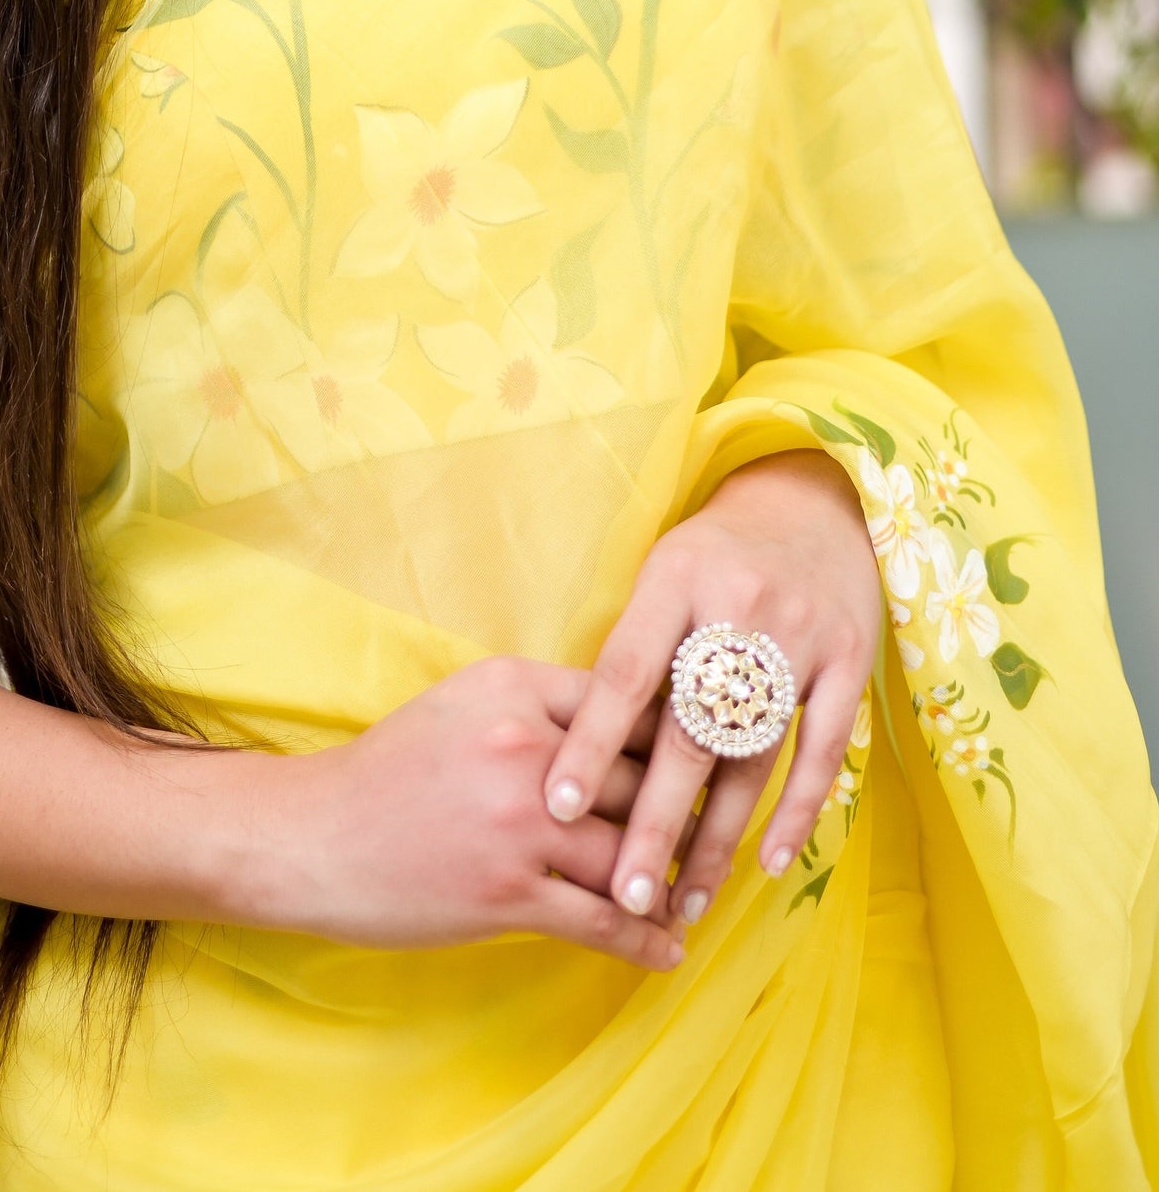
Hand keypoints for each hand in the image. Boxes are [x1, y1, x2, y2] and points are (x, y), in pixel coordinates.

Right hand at [250, 654, 682, 968]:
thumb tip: (618, 726)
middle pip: (641, 778)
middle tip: (717, 840)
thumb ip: (535, 706)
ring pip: (631, 854)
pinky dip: (645, 942)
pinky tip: (668, 953)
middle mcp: (523, 745)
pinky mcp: (507, 892)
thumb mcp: (459, 705)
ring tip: (695, 901)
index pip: (625, 707)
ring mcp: (518, 821)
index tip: (703, 763)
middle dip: (683, 815)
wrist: (311, 837)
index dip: (671, 739)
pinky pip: (602, 921)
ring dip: (672, 885)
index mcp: (513, 686)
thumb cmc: (388, 771)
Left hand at [541, 453, 879, 931]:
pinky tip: (766, 865)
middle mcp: (738, 607)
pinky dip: (795, 813)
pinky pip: (822, 754)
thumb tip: (584, 749)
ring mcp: (802, 637)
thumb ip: (634, 649)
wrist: (816, 503)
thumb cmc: (716, 551)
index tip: (555, 807)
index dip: (590, 744)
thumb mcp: (662, 572)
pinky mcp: (851, 663)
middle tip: (624, 895)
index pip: (624, 674)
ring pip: (752, 757)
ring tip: (684, 904)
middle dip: (653, 822)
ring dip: (717, 839)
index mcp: (675, 579)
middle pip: (689, 733)